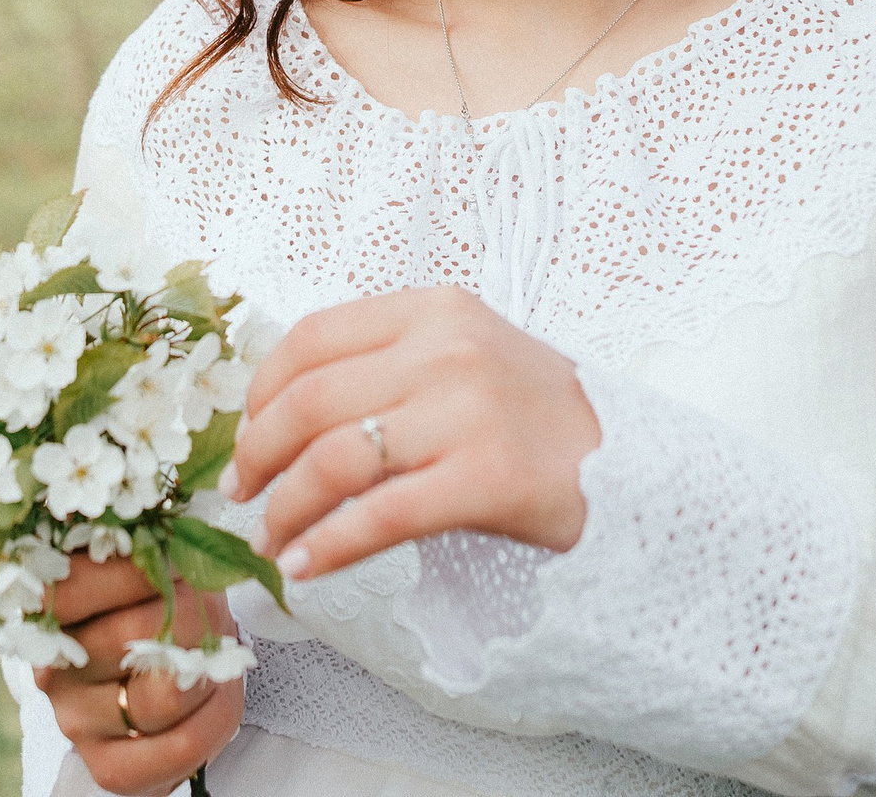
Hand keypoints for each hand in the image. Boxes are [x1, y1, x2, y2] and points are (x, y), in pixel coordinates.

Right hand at [34, 554, 243, 796]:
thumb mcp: (146, 571)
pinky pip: (182, 743)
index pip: (74, 586)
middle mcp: (52, 670)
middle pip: (131, 636)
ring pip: (162, 695)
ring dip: (210, 666)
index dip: (137, 567)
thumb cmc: (157, 611)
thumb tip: (172, 529)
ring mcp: (77, 722)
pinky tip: (217, 692)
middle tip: (211, 605)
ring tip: (218, 651)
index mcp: (48, 613)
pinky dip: (218, 714)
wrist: (163, 691)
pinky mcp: (110, 768)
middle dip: (191, 614)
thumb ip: (145, 548)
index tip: (177, 556)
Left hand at [226, 286, 600, 580]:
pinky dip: (327, 545)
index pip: (311, 338)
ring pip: (335, 459)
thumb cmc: (532, 418)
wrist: (632, 465)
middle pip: (310, 401)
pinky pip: (379, 516)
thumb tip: (278, 412)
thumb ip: (385, 367)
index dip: (260, 392)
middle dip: (259, 454)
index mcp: (432, 309)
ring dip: (286, 508)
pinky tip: (306, 566)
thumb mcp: (462, 358)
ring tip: (270, 538)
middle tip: (243, 493)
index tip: (245, 433)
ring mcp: (469, 411)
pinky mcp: (487, 478)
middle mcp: (447, 350)